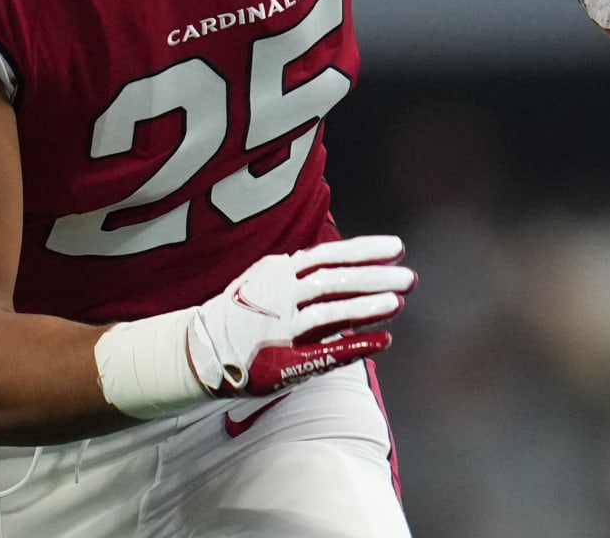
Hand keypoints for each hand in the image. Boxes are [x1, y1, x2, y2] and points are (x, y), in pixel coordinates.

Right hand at [187, 235, 415, 395]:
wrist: (199, 348)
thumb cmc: (241, 312)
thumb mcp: (265, 279)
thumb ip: (299, 272)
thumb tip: (338, 259)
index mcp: (279, 273)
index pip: (328, 255)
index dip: (364, 250)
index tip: (397, 247)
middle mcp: (281, 296)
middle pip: (334, 281)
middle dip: (374, 277)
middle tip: (410, 278)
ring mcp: (281, 328)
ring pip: (329, 313)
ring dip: (366, 307)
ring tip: (397, 303)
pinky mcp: (281, 361)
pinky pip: (322, 353)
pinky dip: (354, 346)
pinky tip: (381, 342)